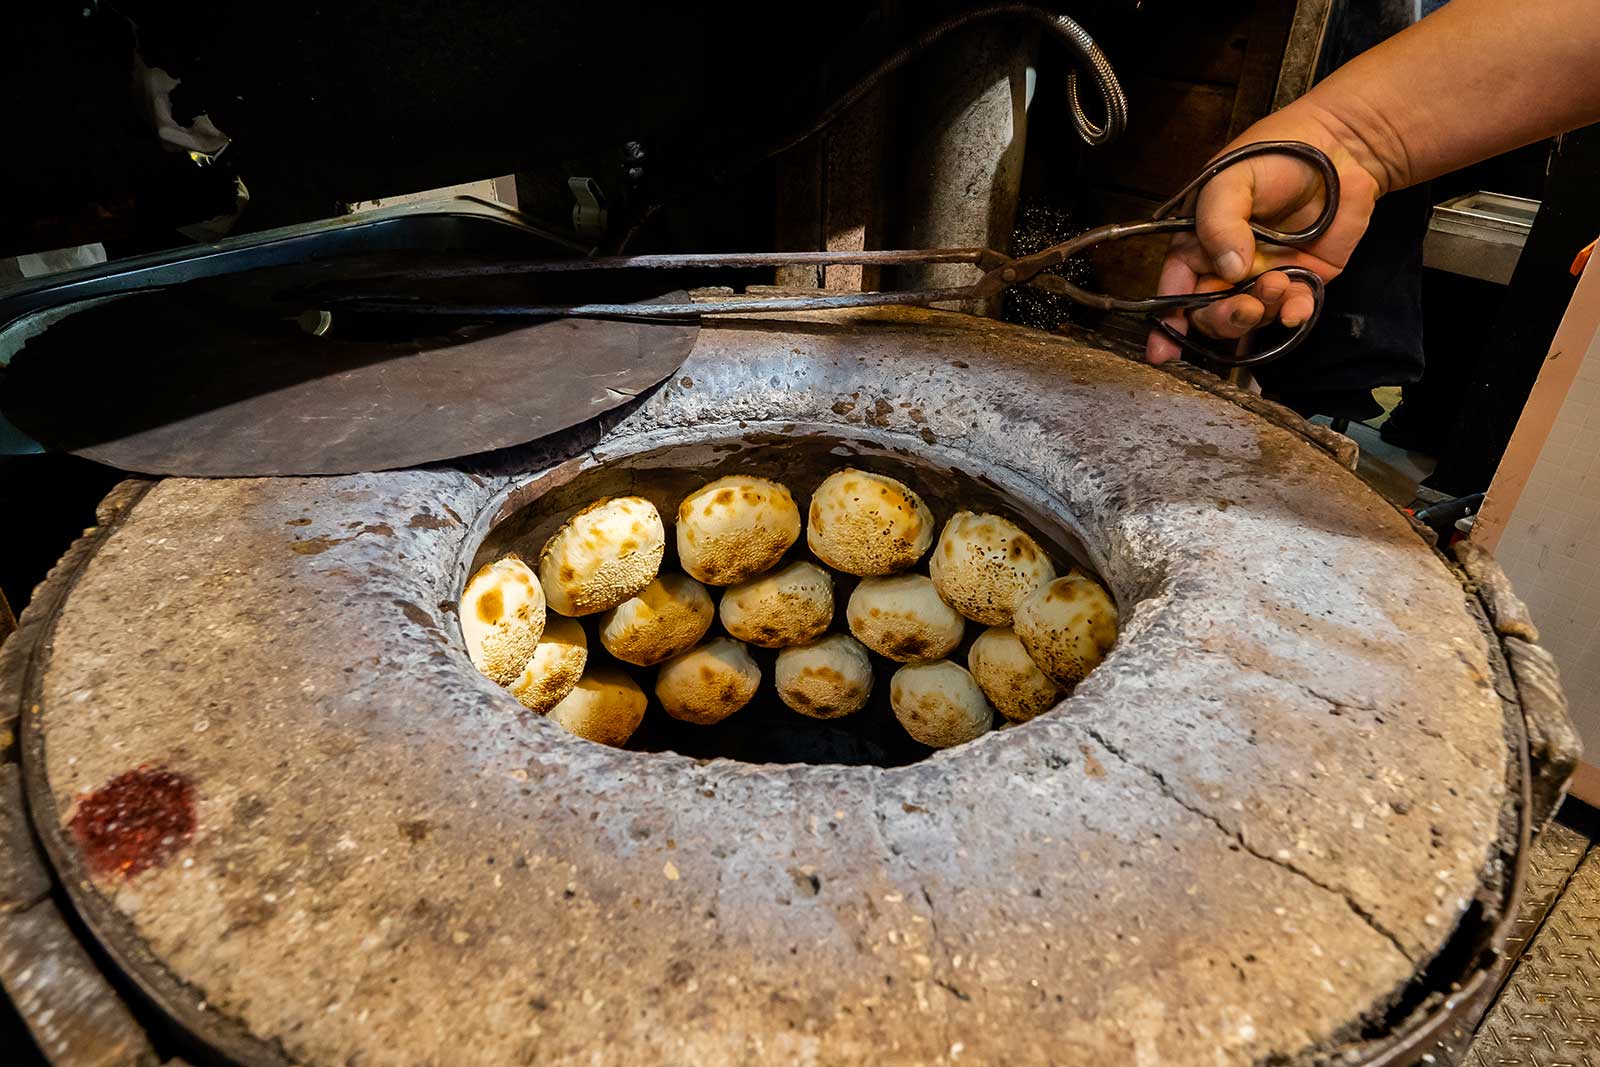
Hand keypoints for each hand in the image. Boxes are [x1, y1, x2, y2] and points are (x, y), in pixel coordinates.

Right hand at [1143, 105, 1386, 362]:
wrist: (1341, 147)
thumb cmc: (1275, 154)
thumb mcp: (1231, 179)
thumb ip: (1219, 222)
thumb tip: (1228, 270)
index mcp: (1198, 243)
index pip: (1174, 289)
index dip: (1167, 323)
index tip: (1163, 353)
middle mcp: (1227, 266)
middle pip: (1209, 312)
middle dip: (1223, 319)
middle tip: (1246, 307)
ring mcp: (1264, 274)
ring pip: (1250, 317)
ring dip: (1261, 311)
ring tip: (1279, 282)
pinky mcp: (1303, 279)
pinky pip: (1292, 311)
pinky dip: (1293, 315)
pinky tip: (1299, 308)